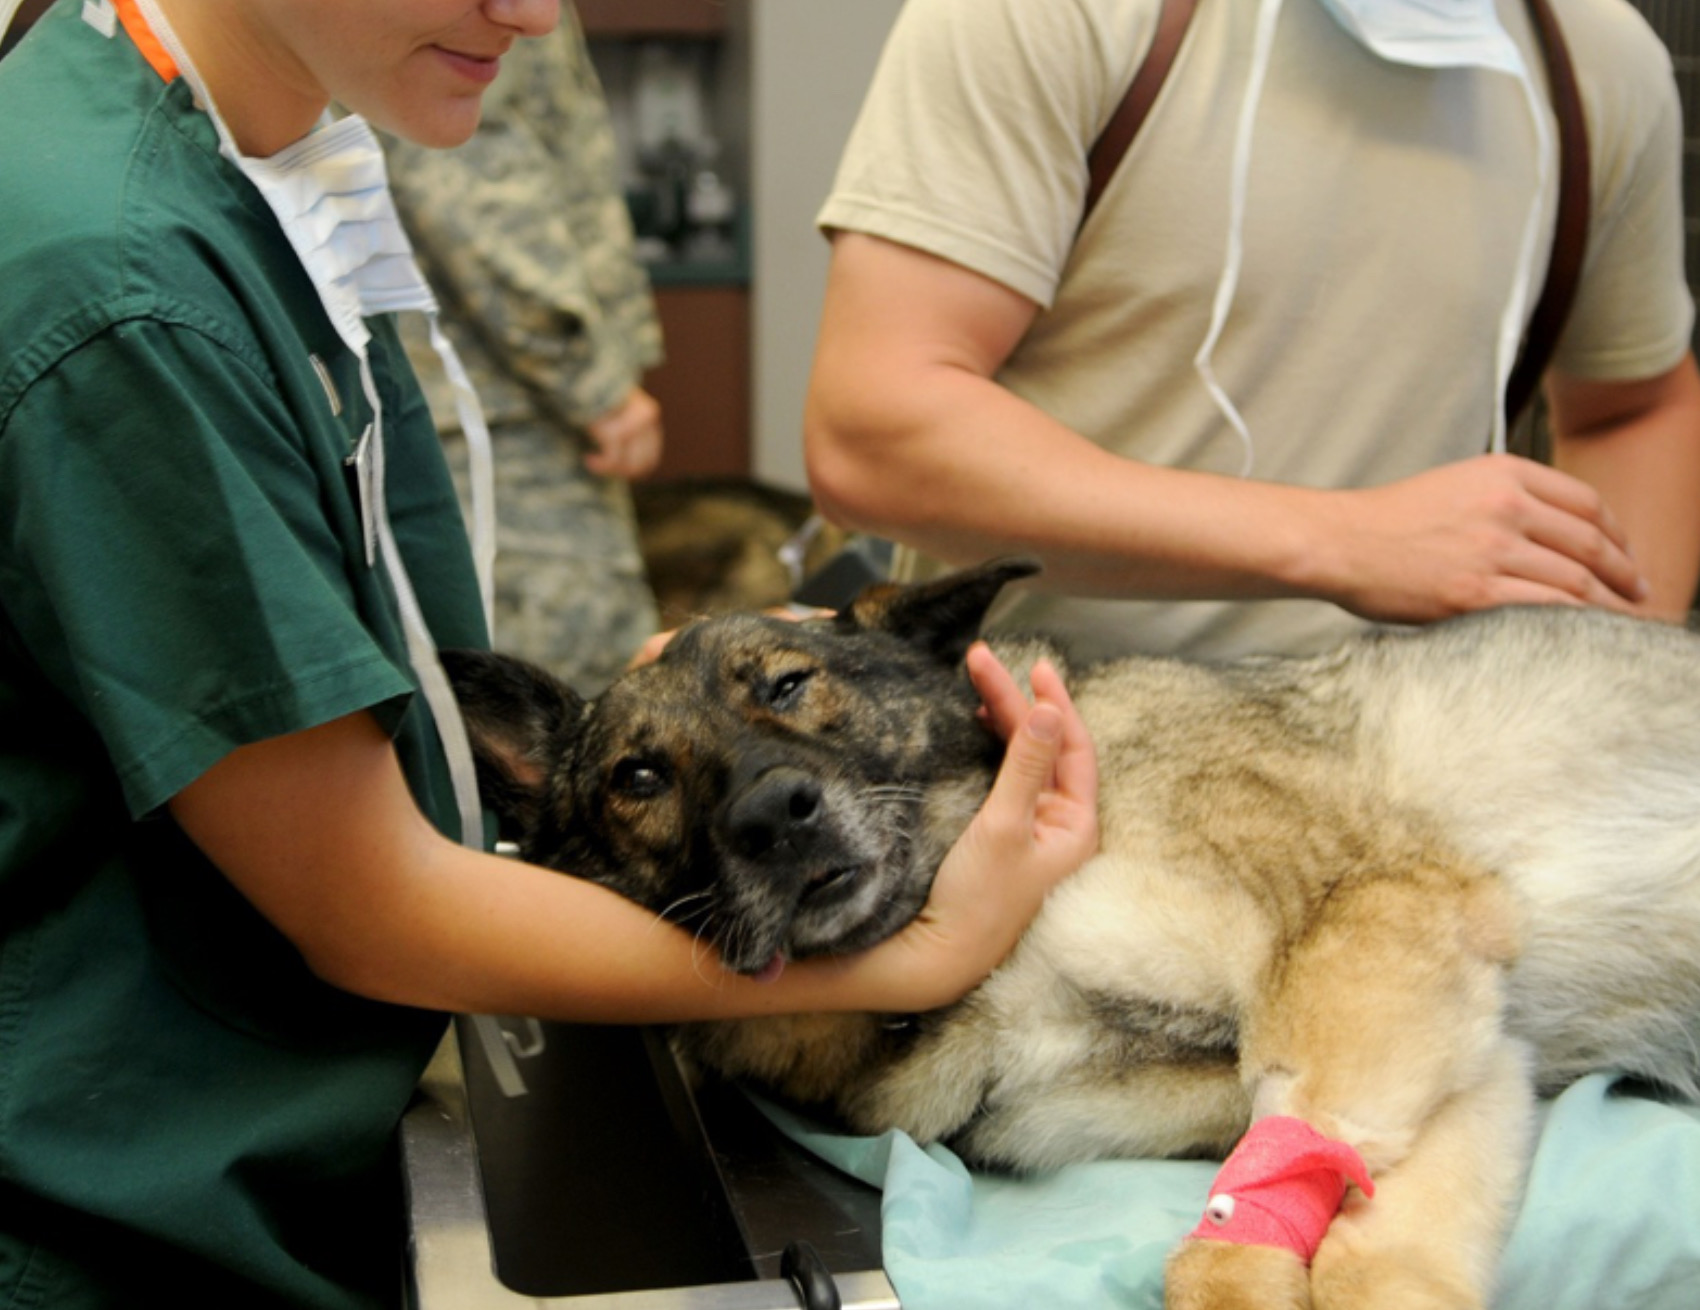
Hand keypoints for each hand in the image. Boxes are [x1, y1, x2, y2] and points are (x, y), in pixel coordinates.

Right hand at [583, 386, 662, 479]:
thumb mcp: (616, 408)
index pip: (650, 457)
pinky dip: (599, 465)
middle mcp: (647, 418)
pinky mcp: (615, 431)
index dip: (632, 470)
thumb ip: (626, 429)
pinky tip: (588, 459)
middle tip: (599, 465)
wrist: (577, 370)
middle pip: (641, 464)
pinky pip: (612, 460)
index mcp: (649, 414)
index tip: (610, 467)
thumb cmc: (592, 390)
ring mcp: (633, 424)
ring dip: (607, 469)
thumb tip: (628, 464)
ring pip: (627, 464)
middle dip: (620, 471)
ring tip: (590, 461)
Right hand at [865, 643, 1097, 1011]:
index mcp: (1077, 828)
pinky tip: (978, 727)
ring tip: (979, 683)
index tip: (1033, 666)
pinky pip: (1007, 779)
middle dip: (1016, 702)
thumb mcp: (1003, 826)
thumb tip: (1048, 710)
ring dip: (1004, 721)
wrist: (936, 957)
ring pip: (1024, 760)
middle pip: (1045, 748)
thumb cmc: (977, 901)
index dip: (1055, 703)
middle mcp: (1060, 828)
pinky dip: (993, 748)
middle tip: (982, 660)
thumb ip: (1025, 765)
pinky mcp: (1002, 840)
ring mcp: (1031, 833)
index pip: (1074, 748)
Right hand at [1316, 454, 1648, 621]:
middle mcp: (1505, 506)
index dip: (1617, 532)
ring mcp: (1492, 550)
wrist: (1339, 542)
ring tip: (1621, 619)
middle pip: (1590, 542)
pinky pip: (1547, 609)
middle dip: (1624, 571)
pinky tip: (1585, 632)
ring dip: (1608, 603)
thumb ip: (1504, 497)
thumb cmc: (1388, 521)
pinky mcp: (1476, 593)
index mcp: (1502, 473)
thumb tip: (1549, 531)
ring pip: (1576, 579)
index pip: (1585, 501)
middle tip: (1639, 591)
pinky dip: (1576, 623)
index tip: (1626, 553)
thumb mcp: (1454, 484)